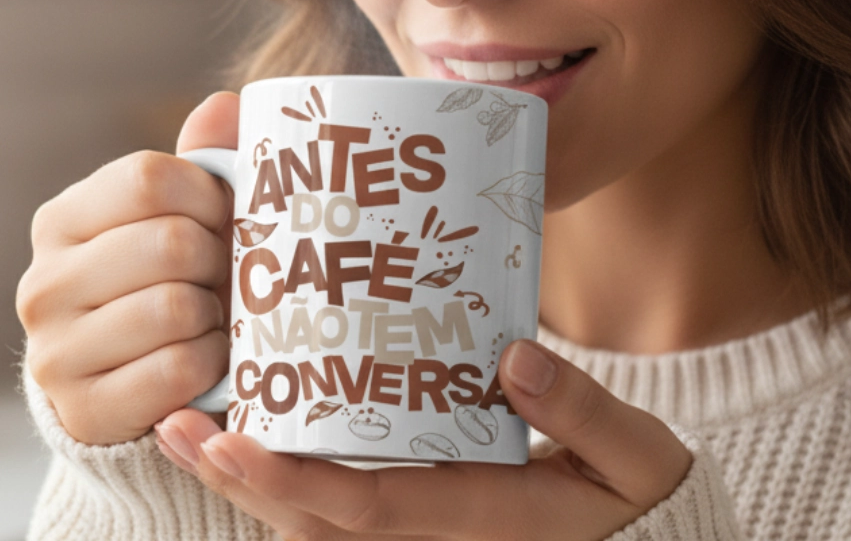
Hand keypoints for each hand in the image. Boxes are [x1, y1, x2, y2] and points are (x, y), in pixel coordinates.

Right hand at [15, 93, 238, 443]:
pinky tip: (204, 356)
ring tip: (211, 314)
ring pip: (176, 308)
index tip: (224, 213)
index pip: (148, 178)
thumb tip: (224, 104)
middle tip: (223, 272)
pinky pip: (179, 369)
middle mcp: (45, 281)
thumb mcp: (186, 210)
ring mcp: (56, 350)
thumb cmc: (173, 273)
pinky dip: (211, 362)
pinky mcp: (85, 408)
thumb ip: (206, 157)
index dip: (208, 194)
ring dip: (216, 313)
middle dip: (219, 257)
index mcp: (66, 218)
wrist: (138, 374)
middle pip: (171, 243)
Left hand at [154, 339, 692, 539]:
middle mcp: (442, 540)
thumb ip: (583, 410)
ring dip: (258, 483)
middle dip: (242, 483)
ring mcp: (435, 537)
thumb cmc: (642, 502)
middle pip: (319, 526)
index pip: (369, 509)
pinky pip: (353, 511)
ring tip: (202, 424)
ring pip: (323, 527)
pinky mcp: (438, 521)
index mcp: (486, 519)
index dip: (291, 482)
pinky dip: (301, 480)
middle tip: (178, 424)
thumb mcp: (636, 456)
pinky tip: (279, 427)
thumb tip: (514, 358)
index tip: (229, 443)